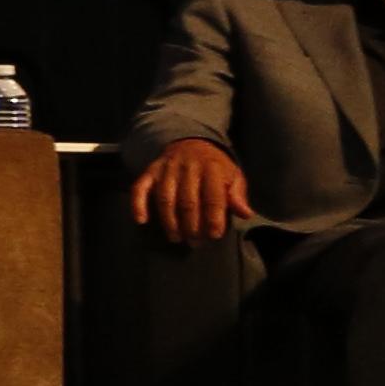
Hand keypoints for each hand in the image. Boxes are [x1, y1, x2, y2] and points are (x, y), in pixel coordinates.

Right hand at [130, 138, 249, 245]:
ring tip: (176, 238)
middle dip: (192, 225)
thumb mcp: (233, 175)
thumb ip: (237, 195)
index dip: (214, 218)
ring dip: (170, 222)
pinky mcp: (150, 172)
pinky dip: (138, 204)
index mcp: (212, 168)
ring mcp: (166, 169)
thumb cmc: (215, 166)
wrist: (190, 143)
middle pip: (188, 201)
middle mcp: (188, 167)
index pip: (213, 196)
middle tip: (195, 243)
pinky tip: (141, 221)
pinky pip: (140, 188)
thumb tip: (246, 214)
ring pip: (165, 198)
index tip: (214, 235)